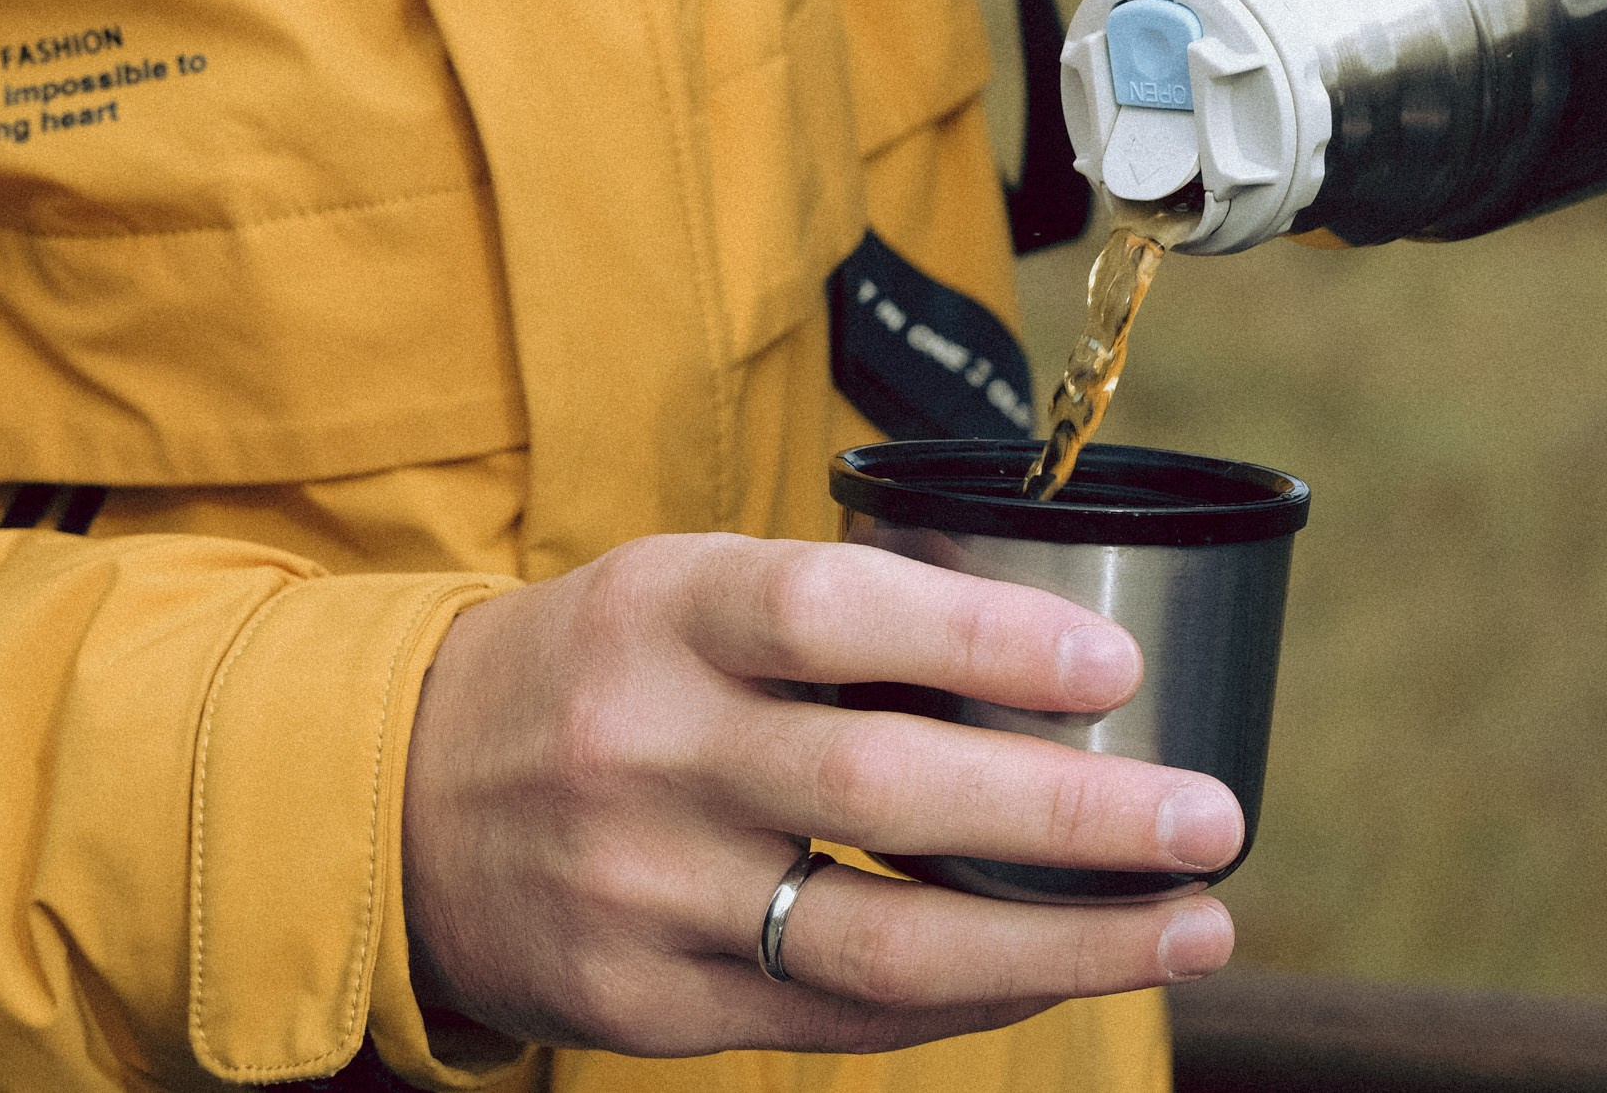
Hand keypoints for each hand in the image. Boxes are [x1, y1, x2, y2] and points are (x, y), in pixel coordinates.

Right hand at [400, 533, 1241, 1054]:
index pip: (832, 613)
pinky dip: (969, 996)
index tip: (1114, 665)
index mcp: (663, 612)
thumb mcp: (683, 591)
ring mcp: (641, 890)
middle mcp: (644, 748)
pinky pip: (837, 1015)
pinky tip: (1062, 971)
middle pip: (881, 785)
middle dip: (1070, 813)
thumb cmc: (602, 670)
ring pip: (877, 936)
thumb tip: (1055, 641)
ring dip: (1058, 942)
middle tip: (1211, 819)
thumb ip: (836, 614)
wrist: (394, 799)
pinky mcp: (647, 1003)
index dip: (983, 638)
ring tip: (1191, 927)